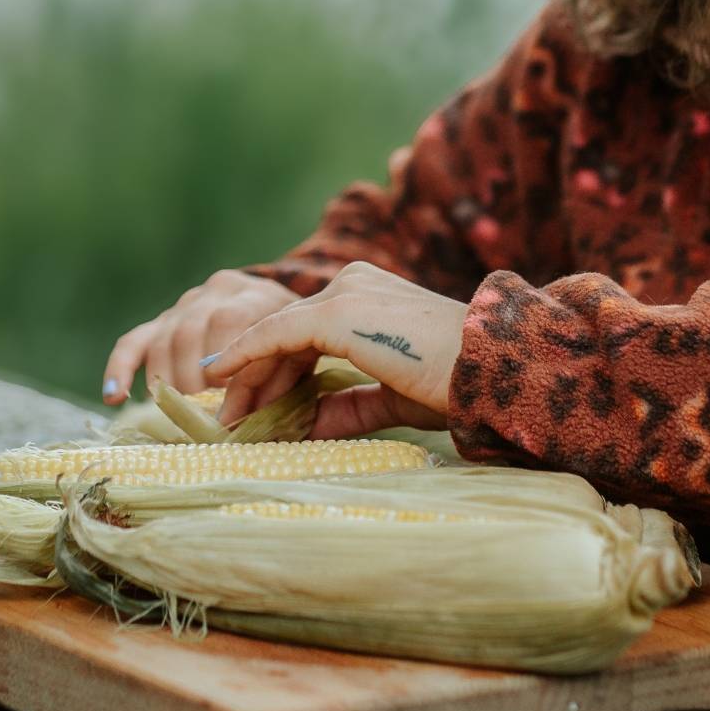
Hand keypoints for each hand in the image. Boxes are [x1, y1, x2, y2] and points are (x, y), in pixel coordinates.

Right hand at [100, 270, 301, 404]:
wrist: (285, 312)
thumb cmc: (298, 345)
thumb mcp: (303, 355)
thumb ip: (286, 378)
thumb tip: (255, 421)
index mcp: (255, 294)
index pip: (229, 321)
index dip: (223, 361)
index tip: (226, 399)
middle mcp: (216, 293)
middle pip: (191, 331)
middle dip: (194, 380)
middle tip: (203, 416)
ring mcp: (186, 305)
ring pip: (164, 339)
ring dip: (170, 383)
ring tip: (181, 415)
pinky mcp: (163, 322)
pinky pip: (134, 342)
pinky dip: (120, 369)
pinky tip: (114, 397)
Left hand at [203, 260, 469, 437]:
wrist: (487, 370)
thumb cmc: (452, 383)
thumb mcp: (390, 397)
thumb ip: (346, 406)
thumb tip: (302, 426)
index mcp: (369, 295)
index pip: (306, 333)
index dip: (273, 370)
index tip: (249, 406)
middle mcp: (352, 284)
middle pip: (285, 332)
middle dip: (255, 377)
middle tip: (229, 419)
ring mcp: (344, 294)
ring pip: (276, 334)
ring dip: (248, 376)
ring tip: (229, 416)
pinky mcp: (336, 313)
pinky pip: (277, 335)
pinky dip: (246, 357)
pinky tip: (222, 377)